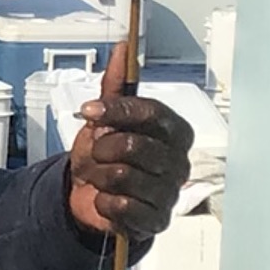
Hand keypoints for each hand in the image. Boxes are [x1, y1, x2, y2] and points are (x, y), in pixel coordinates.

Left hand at [65, 44, 192, 240]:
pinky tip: (106, 198)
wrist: (91, 195)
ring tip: (100, 176)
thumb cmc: (107, 154)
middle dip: (102, 148)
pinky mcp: (157, 220)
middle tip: (96, 152)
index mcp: (175, 131)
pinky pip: (122, 207)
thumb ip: (115, 85)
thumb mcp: (105, 117)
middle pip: (134, 146)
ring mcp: (170, 193)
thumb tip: (123, 48)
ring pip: (124, 176)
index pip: (152, 114)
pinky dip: (103, 201)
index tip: (90, 111)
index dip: (118, 111)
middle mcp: (179, 161)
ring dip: (99, 175)